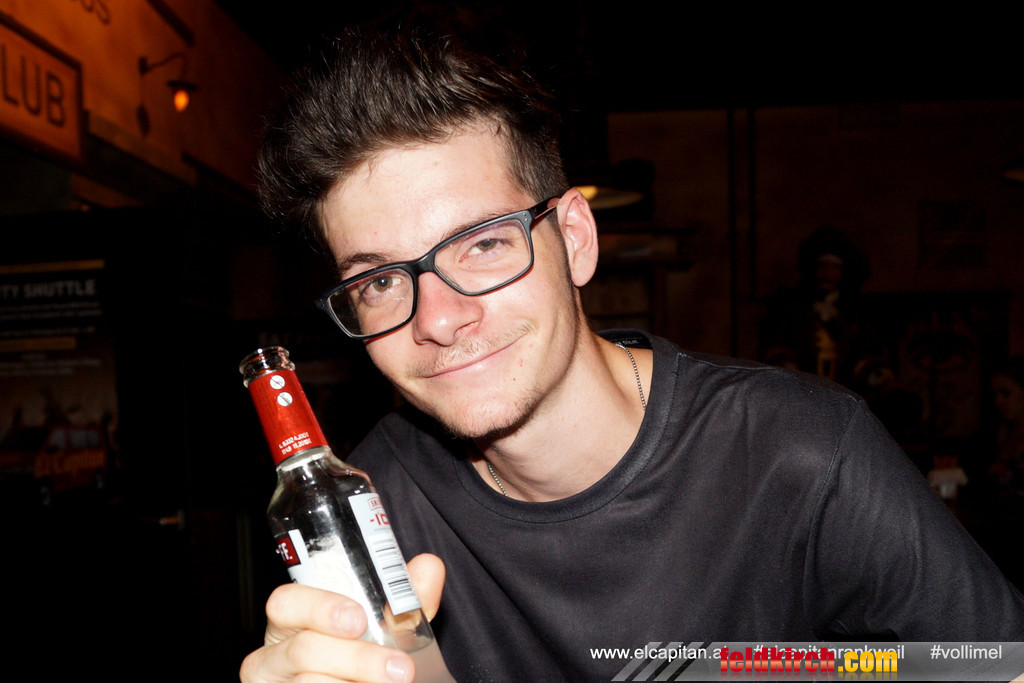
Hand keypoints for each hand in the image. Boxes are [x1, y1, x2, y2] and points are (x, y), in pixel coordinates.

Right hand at [240, 553, 445, 682]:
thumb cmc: (361, 653)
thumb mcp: (384, 625)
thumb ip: (405, 597)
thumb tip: (428, 566)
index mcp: (292, 620)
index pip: (285, 602)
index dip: (319, 607)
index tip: (358, 618)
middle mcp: (273, 655)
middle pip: (304, 650)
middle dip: (358, 659)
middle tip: (401, 669)